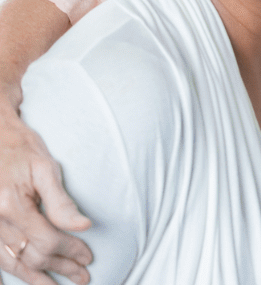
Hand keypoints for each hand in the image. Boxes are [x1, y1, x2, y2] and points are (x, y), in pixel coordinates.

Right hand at [0, 107, 90, 284]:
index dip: (70, 252)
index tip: (88, 256)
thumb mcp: (46, 168)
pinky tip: (28, 278)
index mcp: (12, 205)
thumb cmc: (21, 149)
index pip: (47, 241)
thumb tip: (84, 226)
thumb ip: (62, 201)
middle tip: (82, 276)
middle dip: (59, 268)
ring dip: (37, 277)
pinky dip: (13, 270)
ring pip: (11, 262)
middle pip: (31, 255)